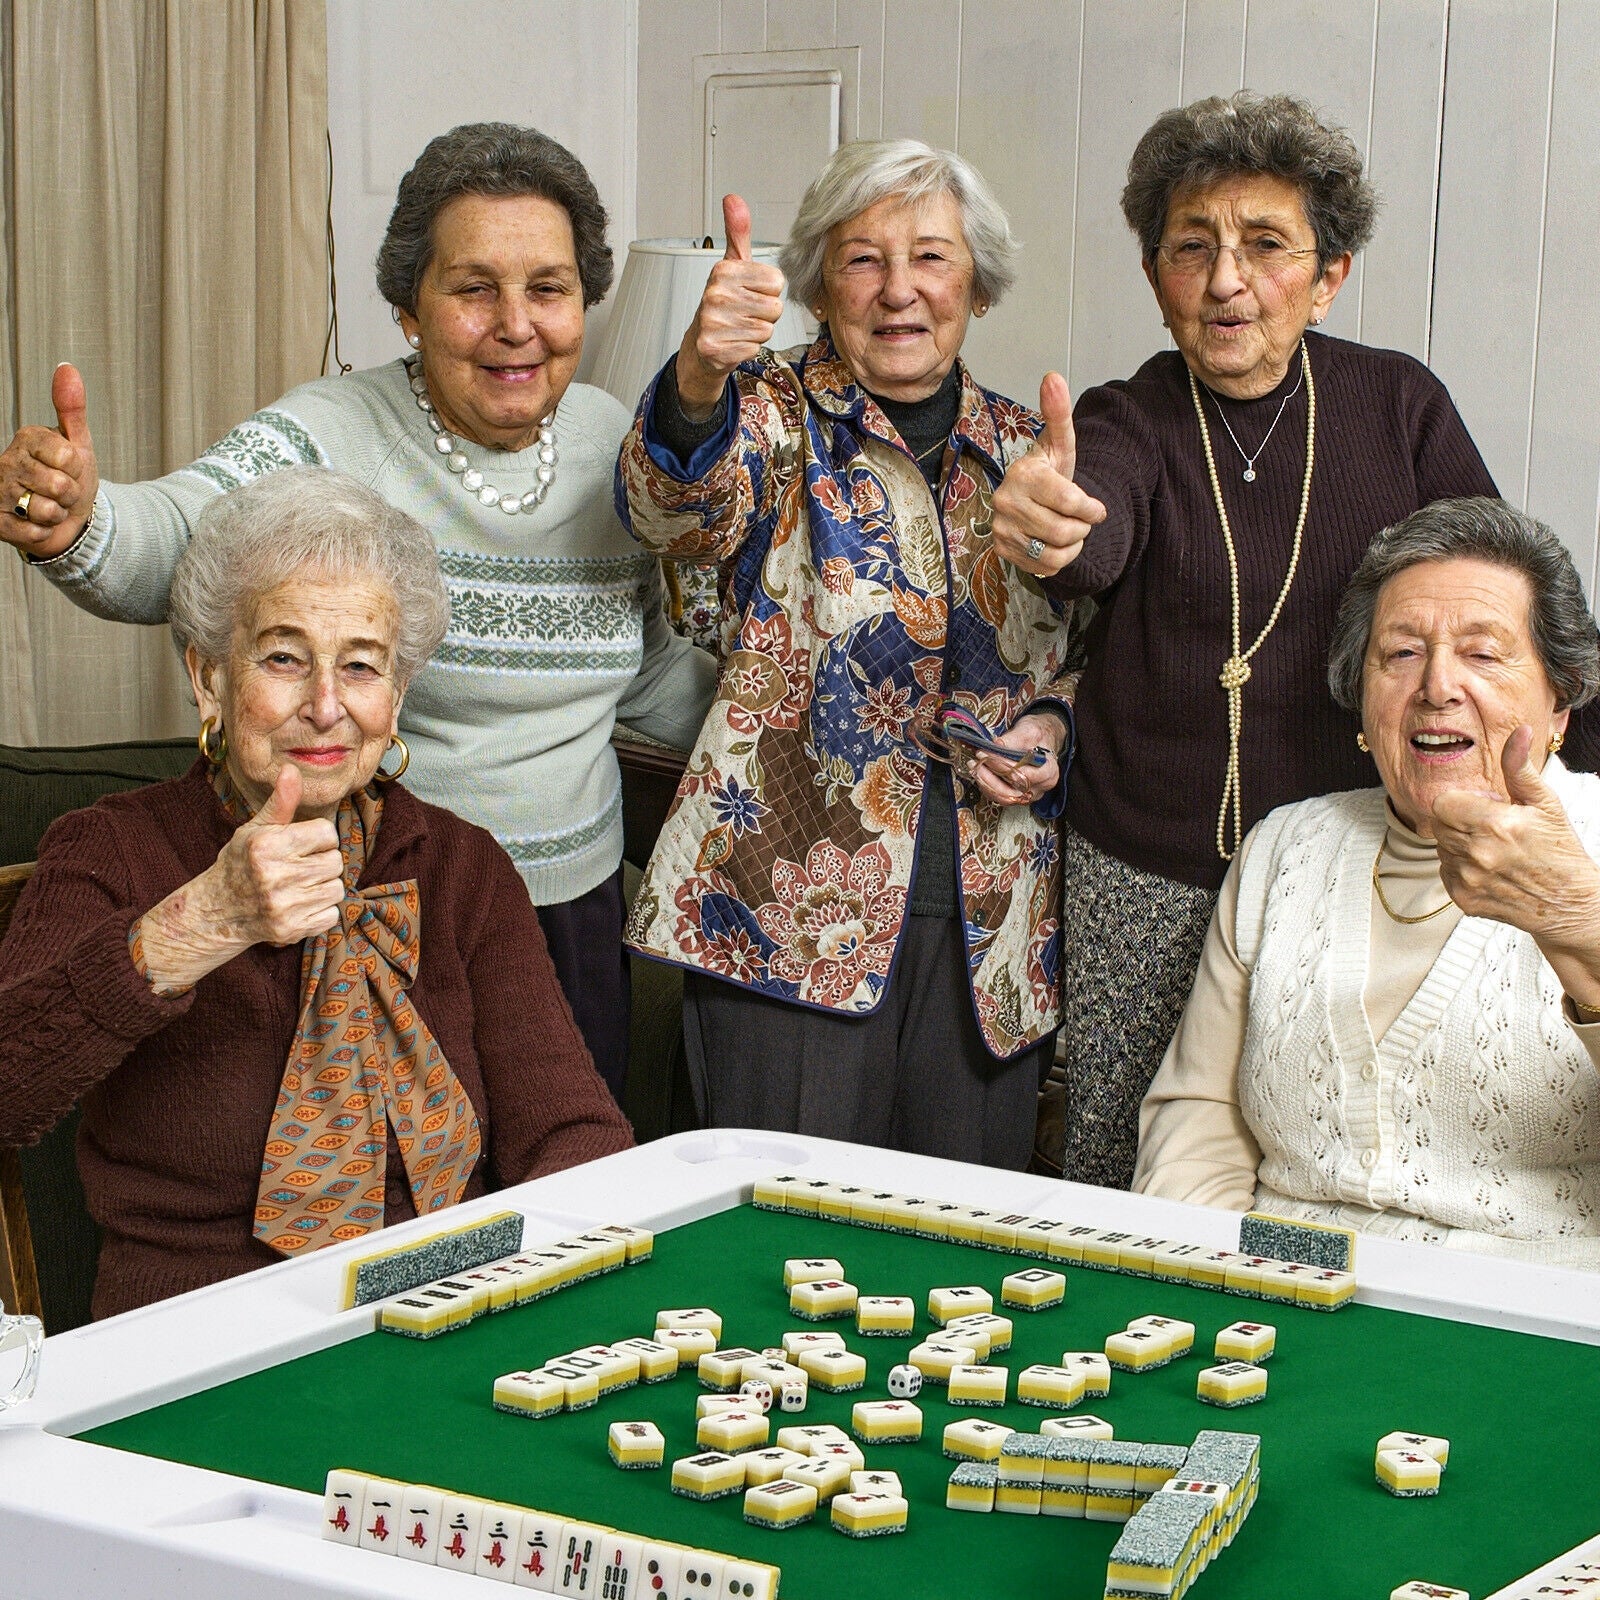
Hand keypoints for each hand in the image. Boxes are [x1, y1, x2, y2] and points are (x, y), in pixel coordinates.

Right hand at [0, 363, 100, 558]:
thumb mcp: (77, 443)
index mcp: (27, 438)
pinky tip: (38, 524)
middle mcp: (7, 462)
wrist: (65, 518)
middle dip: (71, 494)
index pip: (68, 456)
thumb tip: (67, 368)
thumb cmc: (70, 477)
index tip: (70, 468)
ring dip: (58, 515)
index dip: (79, 469)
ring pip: (47, 510)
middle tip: (61, 491)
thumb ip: (72, 408)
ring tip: (49, 507)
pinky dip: (45, 533)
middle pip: (60, 485)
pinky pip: (35, 533)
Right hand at [132, 766, 344, 993]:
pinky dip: (321, 911)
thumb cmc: (242, 863)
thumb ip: (281, 802)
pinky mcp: (292, 929)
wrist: (218, 911)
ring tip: (299, 886)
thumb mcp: (256, 829)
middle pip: (335, 861)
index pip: (327, 833)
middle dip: (321, 862)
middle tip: (299, 867)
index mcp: (267, 846)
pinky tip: (300, 905)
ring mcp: (283, 906)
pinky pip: (332, 914)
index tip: (301, 845)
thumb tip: (292, 769)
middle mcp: (275, 876)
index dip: (318, 837)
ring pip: (337, 888)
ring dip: (324, 887)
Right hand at [674, 194, 786, 415]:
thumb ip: (738, 232)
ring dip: (757, 332)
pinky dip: (747, 348)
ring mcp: (713, 323)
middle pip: (775, 308)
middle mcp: (715, 295)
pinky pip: (755, 348)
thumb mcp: (732, 265)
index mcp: (723, 271)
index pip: (776, 282)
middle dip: (764, 314)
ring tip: (738, 327)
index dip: (768, 291)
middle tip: (744, 313)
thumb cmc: (722, 303)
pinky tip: (732, 342)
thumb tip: (733, 198)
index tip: (749, 292)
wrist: (702, 345)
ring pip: (766, 329)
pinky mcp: (715, 349)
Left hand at [968, 713, 1064, 808]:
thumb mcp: (1029, 730)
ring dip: (985, 784)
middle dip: (990, 778)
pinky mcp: (1017, 796)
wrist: (1041, 741)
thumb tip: (996, 744)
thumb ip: (1014, 738)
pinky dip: (986, 786)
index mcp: (1049, 772)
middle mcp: (1040, 788)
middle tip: (976, 763)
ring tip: (974, 767)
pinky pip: (999, 797)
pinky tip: (978, 773)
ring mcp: (1029, 795)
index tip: (985, 753)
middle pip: (1012, 791)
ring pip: (1004, 797)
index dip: (1002, 765)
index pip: (1023, 774)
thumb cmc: (1038, 735)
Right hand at [990, 373, 1105, 576]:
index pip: (1070, 502)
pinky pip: (1045, 567)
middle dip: (1083, 528)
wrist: (1029, 501)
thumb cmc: (1049, 473)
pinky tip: (1054, 543)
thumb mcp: (1060, 445)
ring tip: (1070, 531)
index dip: (1091, 509)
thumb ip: (1059, 414)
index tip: (1096, 508)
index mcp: (1022, 474)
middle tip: (1081, 519)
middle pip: (1065, 531)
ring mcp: (1001, 529)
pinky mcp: (1003, 551)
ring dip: (1073, 545)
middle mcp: (1005, 502)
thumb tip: (1053, 377)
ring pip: (1056, 552)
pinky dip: (1059, 559)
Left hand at [1431, 725, 1599, 1003]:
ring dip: (1460, 844)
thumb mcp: (1545, 803)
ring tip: (1495, 849)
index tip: (1485, 806)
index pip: (1443, 803)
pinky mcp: (1462, 898)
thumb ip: (1520, 768)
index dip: (1462, 801)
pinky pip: (1445, 872)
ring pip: (1441, 848)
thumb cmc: (1560, 852)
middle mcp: (1477, 854)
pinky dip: (1461, 867)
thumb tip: (1519, 733)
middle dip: (1461, 820)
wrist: (1569, 903)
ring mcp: (1467, 879)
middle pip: (1440, 824)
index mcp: (1494, 825)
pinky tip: (1490, 868)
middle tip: (1492, 826)